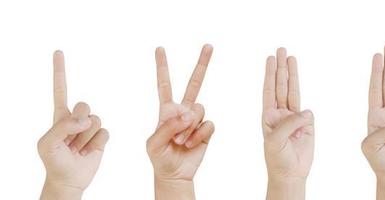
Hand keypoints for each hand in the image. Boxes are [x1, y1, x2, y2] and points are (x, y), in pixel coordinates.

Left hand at [38, 51, 109, 198]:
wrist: (69, 179)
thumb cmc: (54, 161)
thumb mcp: (48, 143)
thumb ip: (63, 126)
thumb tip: (85, 119)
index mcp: (59, 115)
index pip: (60, 88)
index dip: (59, 71)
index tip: (59, 52)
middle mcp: (76, 117)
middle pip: (84, 105)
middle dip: (79, 122)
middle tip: (71, 139)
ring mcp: (89, 127)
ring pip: (96, 120)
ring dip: (85, 138)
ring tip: (77, 149)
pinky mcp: (101, 137)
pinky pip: (105, 133)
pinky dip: (95, 144)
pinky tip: (87, 152)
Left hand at [146, 45, 214, 185]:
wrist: (175, 173)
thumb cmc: (160, 157)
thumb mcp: (154, 143)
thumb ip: (168, 126)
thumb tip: (188, 115)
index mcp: (166, 110)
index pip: (164, 84)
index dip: (162, 67)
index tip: (160, 49)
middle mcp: (183, 110)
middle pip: (194, 84)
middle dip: (201, 64)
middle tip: (208, 46)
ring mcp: (195, 120)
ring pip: (199, 109)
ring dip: (189, 127)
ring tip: (181, 140)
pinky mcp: (206, 130)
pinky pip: (207, 125)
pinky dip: (198, 135)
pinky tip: (191, 144)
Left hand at [262, 48, 313, 180]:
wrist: (290, 174)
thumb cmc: (277, 159)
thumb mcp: (276, 140)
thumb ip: (290, 123)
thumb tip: (307, 111)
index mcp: (268, 116)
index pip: (269, 90)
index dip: (270, 74)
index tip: (270, 59)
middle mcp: (281, 114)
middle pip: (281, 86)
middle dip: (281, 68)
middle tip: (281, 50)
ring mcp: (294, 118)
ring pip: (294, 92)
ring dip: (293, 76)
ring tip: (291, 58)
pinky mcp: (307, 125)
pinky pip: (308, 114)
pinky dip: (307, 112)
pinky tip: (305, 116)